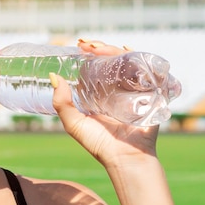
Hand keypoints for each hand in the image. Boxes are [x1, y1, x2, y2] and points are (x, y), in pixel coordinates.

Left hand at [51, 40, 159, 168]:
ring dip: (116, 50)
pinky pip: (148, 71)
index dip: (90, 53)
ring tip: (103, 48)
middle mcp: (118, 89)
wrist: (127, 159)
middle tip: (88, 45)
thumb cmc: (100, 145)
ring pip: (128, 61)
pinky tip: (129, 52)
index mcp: (101, 94)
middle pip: (112, 60)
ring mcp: (134, 90)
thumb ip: (61, 104)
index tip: (80, 45)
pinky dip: (141, 58)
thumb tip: (53, 76)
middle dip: (101, 48)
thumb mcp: (74, 124)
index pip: (96, 66)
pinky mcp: (150, 93)